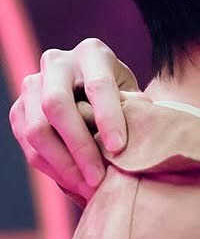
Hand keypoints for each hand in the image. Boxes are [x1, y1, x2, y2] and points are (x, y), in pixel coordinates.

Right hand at [8, 38, 141, 201]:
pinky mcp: (19, 110)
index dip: (108, 117)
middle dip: (79, 146)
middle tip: (98, 177)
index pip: (98, 85)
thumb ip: (133, 106)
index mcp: (91, 52)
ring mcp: (32, 85)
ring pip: (37, 129)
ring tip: (87, 186)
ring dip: (62, 163)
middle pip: (57, 106)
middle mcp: (56, 63)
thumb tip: (141, 126)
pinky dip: (51, 167)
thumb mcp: (131, 91)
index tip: (119, 148)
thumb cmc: (120, 92)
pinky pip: (28, 144)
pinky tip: (73, 181)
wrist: (91, 89)